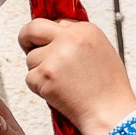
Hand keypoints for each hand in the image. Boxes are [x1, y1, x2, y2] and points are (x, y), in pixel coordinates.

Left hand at [20, 19, 135, 134]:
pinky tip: (58, 92)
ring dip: (40, 71)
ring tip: (62, 82)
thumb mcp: (100, 51)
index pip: (56, 22)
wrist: (109, 111)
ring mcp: (55, 57)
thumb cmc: (108, 88)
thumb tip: (54, 36)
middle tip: (27, 46)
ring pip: (30, 59)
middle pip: (33, 28)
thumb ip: (77, 40)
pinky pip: (30, 78)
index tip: (51, 44)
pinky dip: (39, 87)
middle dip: (26, 37)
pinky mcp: (44, 75)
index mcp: (85, 30)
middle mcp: (69, 39)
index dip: (51, 36)